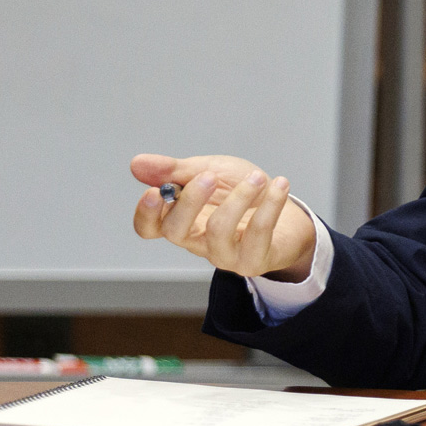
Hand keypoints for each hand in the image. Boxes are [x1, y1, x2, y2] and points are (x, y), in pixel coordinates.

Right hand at [128, 154, 316, 280]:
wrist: (288, 214)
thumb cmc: (242, 192)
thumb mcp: (209, 171)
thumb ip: (176, 170)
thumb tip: (137, 164)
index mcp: (181, 219)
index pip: (149, 227)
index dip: (146, 213)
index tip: (155, 191)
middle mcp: (197, 241)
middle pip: (175, 231)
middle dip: (189, 201)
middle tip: (209, 176)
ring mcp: (224, 254)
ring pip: (218, 231)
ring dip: (238, 198)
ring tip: (257, 177)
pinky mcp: (253, 261)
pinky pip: (258, 233)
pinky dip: (270, 204)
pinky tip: (279, 184)